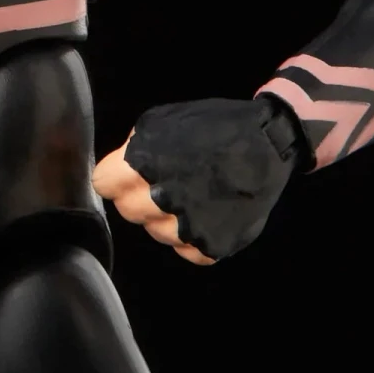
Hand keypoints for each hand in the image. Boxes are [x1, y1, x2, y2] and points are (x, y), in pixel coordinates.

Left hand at [94, 96, 303, 263]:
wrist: (269, 143)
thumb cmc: (214, 127)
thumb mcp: (164, 121)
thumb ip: (135, 146)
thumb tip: (118, 171)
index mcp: (146, 164)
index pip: (104, 184)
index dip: (114, 178)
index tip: (124, 176)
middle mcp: (163, 199)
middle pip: (128, 211)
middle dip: (137, 197)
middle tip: (160, 184)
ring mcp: (189, 227)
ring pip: (157, 233)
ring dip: (165, 218)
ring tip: (188, 196)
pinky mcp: (213, 246)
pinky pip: (187, 251)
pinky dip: (193, 237)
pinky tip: (205, 214)